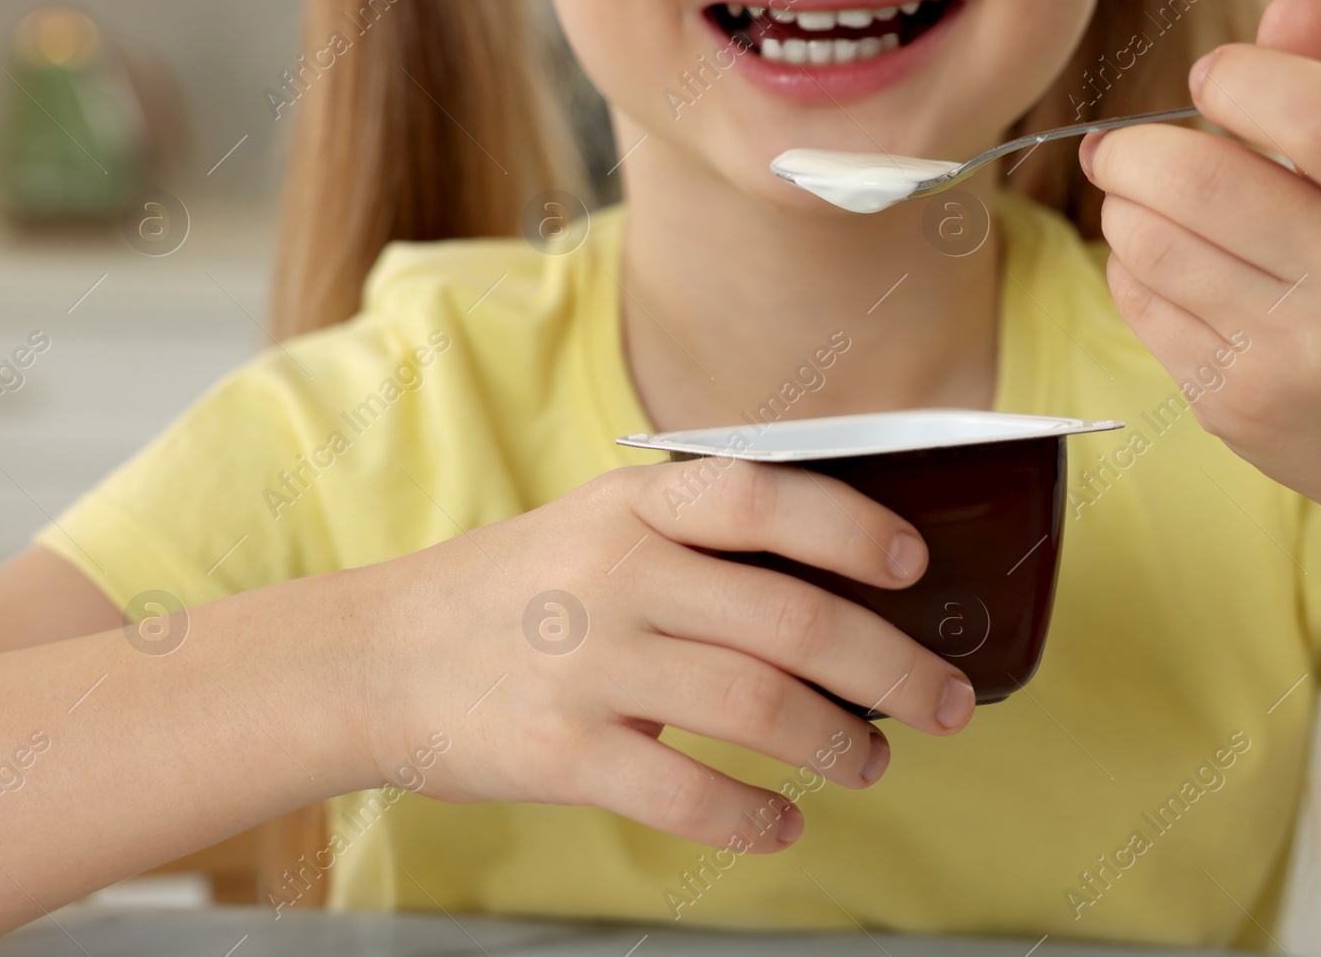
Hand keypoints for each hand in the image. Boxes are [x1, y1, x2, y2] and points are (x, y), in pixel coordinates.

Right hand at [348, 458, 974, 851]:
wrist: (374, 658)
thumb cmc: (510, 591)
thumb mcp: (594, 526)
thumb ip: (695, 541)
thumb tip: (836, 586)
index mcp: (632, 507)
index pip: (762, 497)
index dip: (851, 527)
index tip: (914, 565)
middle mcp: (617, 575)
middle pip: (792, 620)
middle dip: (893, 668)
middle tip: (946, 702)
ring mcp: (588, 664)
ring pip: (759, 707)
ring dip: (841, 745)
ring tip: (872, 762)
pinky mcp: (561, 752)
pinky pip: (689, 793)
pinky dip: (756, 817)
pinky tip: (781, 823)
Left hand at [1079, 0, 1320, 508]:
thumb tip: (1290, 1)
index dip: (1242, 79)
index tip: (1209, 79)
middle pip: (1204, 182)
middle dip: (1136, 148)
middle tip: (1121, 146)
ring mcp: (1296, 355)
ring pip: (1155, 244)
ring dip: (1123, 206)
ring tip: (1137, 199)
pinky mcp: (1233, 402)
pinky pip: (1141, 303)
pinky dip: (1129, 266)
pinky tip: (1155, 261)